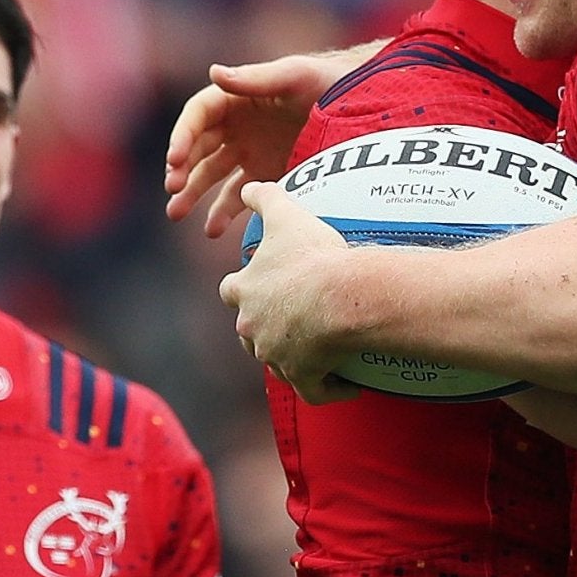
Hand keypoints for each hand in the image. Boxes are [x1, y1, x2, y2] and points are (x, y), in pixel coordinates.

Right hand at [163, 50, 367, 236]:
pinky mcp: (266, 175)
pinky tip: (213, 231)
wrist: (365, 107)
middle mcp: (237, 126)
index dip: (183, 136)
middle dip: (182, 170)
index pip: (198, 116)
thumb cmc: (328, 82)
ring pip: (211, 175)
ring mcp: (249, 152)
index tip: (175, 159)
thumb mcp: (294, 76)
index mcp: (237, 98)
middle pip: (198, 149)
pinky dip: (224, 213)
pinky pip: (239, 197)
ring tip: (176, 213)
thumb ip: (256, 79)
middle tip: (173, 190)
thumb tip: (214, 72)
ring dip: (192, 194)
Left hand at [218, 183, 360, 403]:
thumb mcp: (285, 215)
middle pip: (248, 332)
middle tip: (290, 318)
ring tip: (318, 350)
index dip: (243, 287)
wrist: (340, 296)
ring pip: (277, 363)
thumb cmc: (312, 255)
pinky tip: (346, 385)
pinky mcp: (303, 377)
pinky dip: (329, 390)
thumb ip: (263, 195)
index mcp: (244, 291)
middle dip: (263, 327)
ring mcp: (276, 356)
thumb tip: (250, 185)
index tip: (258, 283)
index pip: (231, 291)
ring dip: (294, 357)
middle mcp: (253, 328)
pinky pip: (315, 391)